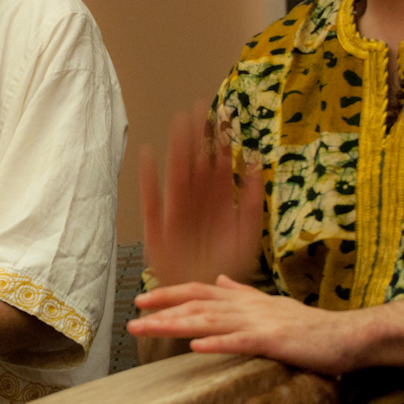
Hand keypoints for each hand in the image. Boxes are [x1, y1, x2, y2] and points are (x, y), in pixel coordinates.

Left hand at [129, 275, 366, 374]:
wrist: (347, 335)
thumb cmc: (310, 326)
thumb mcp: (271, 304)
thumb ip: (243, 293)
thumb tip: (221, 280)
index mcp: (243, 299)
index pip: (198, 291)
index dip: (169, 294)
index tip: (142, 299)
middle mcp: (246, 306)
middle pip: (196, 306)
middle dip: (161, 312)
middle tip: (131, 321)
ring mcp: (259, 322)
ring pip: (209, 322)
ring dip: (176, 325)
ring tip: (149, 329)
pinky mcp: (274, 341)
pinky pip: (240, 342)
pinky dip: (217, 344)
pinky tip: (194, 347)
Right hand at [139, 102, 263, 287]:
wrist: (202, 295)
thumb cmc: (225, 267)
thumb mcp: (247, 234)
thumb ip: (250, 200)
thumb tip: (254, 163)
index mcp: (217, 202)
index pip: (218, 165)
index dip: (219, 142)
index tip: (223, 116)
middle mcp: (196, 202)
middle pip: (195, 164)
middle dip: (196, 137)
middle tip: (198, 108)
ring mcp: (175, 212)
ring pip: (176, 174)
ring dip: (176, 149)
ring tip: (178, 124)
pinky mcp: (157, 227)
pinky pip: (152, 200)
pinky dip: (149, 179)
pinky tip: (148, 157)